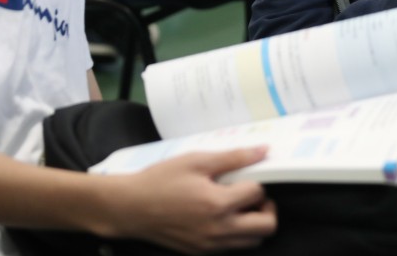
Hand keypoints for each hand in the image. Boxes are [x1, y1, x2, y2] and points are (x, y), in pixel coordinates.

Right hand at [117, 147, 276, 253]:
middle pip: (266, 227)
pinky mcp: (201, 252)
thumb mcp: (196, 161)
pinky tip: (220, 216)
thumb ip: (233, 158)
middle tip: (252, 195)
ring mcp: (210, 245)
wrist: (130, 208)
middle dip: (267, 209)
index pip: (258, 194)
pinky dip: (235, 234)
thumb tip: (263, 151)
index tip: (245, 176)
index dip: (256, 181)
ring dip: (253, 223)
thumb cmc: (161, 180)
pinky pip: (232, 247)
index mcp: (218, 204)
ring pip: (252, 242)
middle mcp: (218, 230)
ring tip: (236, 205)